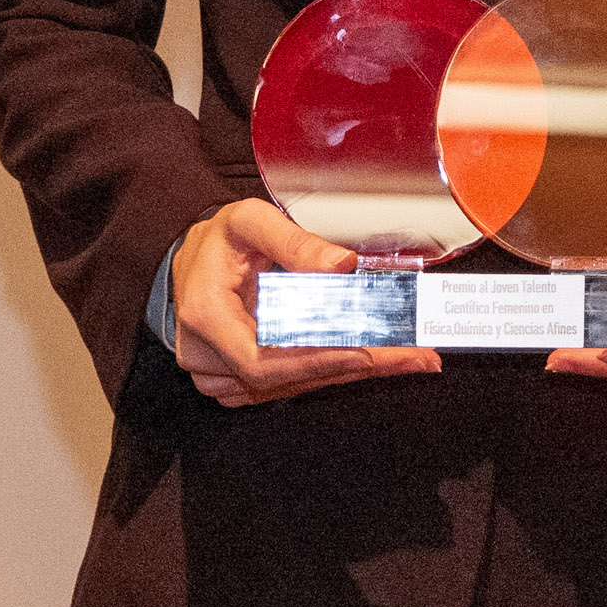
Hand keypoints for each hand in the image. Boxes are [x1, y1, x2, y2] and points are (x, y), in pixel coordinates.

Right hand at [167, 198, 440, 407]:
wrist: (192, 262)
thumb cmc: (217, 243)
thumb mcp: (249, 221)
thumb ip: (292, 239)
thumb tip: (340, 265)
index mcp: (206, 317)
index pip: (263, 359)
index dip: (316, 360)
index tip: (365, 353)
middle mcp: (209, 357)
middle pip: (289, 378)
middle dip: (358, 365)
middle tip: (414, 355)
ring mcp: (222, 376)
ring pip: (296, 385)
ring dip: (354, 371)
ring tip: (408, 357)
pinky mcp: (240, 382)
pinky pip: (292, 384)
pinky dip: (334, 369)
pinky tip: (374, 359)